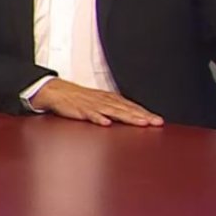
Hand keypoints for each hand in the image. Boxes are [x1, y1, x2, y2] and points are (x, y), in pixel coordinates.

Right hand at [28, 78, 164, 126]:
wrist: (57, 91)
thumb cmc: (79, 99)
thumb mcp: (99, 102)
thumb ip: (114, 109)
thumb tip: (130, 117)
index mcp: (109, 99)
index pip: (131, 106)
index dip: (145, 113)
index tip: (158, 121)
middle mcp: (104, 101)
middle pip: (126, 109)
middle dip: (142, 116)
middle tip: (155, 122)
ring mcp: (92, 105)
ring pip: (113, 111)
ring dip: (127, 117)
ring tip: (139, 122)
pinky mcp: (80, 110)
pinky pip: (90, 114)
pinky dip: (98, 118)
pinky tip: (106, 123)